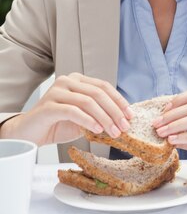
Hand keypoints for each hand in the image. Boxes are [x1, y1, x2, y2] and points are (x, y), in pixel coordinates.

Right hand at [0, 73, 133, 145]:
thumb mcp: (83, 119)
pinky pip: (73, 111)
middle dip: (114, 111)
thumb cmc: (57, 125)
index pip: (103, 86)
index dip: (119, 100)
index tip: (130, 115)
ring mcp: (57, 91)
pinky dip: (88, 120)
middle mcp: (67, 81)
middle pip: (98, 93)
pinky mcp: (49, 105)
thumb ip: (99, 115)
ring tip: (114, 132)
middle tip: (124, 127)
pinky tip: (97, 130)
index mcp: (77, 80)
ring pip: (88, 101)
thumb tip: (123, 121)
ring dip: (104, 118)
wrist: (29, 134)